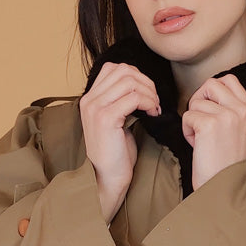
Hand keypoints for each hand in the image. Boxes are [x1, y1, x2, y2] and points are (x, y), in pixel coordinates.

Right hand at [79, 62, 160, 221]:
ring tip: (154, 108)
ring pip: (129, 81)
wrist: (107, 177)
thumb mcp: (115, 121)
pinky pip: (133, 97)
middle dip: (146, 82)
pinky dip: (148, 102)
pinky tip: (153, 114)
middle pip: (123, 71)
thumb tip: (140, 85)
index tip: (147, 94)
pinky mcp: (106, 118)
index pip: (114, 68)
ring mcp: (96, 108)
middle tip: (155, 101)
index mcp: (90, 98)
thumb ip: (120, 101)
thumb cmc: (116, 153)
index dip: (136, 75)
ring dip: (149, 92)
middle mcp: (89, 100)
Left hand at [181, 74, 245, 189]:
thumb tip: (209, 91)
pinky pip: (187, 116)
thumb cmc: (225, 161)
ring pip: (196, 102)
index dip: (212, 92)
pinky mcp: (210, 125)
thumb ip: (231, 108)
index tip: (210, 110)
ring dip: (193, 120)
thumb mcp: (239, 130)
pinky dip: (187, 131)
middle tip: (202, 121)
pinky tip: (197, 145)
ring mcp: (227, 116)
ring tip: (202, 139)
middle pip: (210, 84)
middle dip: (199, 100)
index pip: (229, 80)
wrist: (224, 185)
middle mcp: (242, 110)